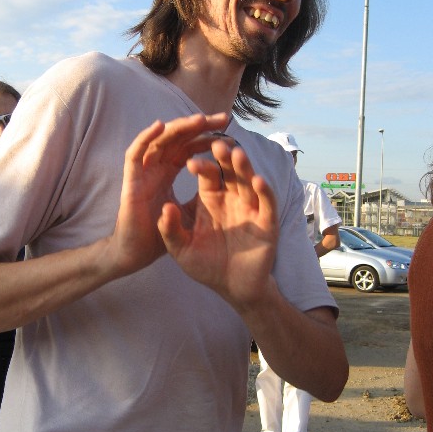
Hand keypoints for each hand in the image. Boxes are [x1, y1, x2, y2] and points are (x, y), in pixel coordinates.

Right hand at [108, 113, 228, 275]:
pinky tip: (160, 126)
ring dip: (178, 128)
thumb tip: (226, 182)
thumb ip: (203, 196)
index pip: (189, 147)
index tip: (230, 133)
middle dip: (200, 126)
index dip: (207, 138)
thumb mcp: (189, 213)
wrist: (136, 254)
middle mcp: (155, 167)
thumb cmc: (158, 235)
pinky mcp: (130, 181)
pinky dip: (145, 138)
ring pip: (159, 140)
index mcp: (167, 172)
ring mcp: (142, 172)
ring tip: (199, 119)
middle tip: (224, 118)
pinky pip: (135, 154)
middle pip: (178, 138)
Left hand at [157, 139, 278, 309]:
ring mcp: (251, 207)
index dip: (200, 166)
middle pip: (230, 171)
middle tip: (217, 144)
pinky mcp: (267, 221)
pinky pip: (267, 203)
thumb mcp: (181, 249)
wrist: (233, 287)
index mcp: (210, 198)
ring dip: (244, 168)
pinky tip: (257, 180)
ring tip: (237, 154)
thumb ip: (170, 230)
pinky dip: (264, 191)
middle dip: (224, 158)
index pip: (207, 174)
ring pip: (249, 181)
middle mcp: (232, 198)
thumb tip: (164, 207)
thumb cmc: (206, 266)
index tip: (189, 161)